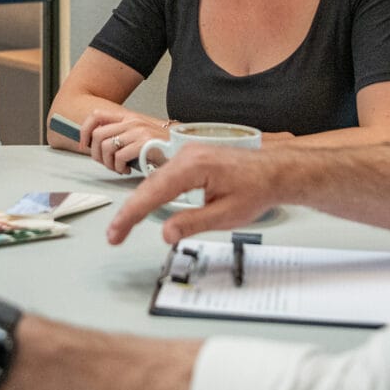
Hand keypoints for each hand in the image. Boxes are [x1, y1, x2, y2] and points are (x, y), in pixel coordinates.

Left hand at [80, 108, 167, 174]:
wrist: (182, 149)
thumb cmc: (160, 147)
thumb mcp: (138, 136)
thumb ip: (121, 136)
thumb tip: (98, 147)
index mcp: (128, 118)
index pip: (96, 115)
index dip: (84, 130)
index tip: (84, 145)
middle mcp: (132, 122)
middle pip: (98, 135)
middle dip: (97, 154)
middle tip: (106, 163)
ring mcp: (138, 131)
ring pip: (106, 147)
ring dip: (109, 163)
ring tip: (119, 168)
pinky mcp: (144, 143)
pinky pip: (119, 157)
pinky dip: (120, 167)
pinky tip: (128, 169)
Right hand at [105, 144, 280, 244]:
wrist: (274, 172)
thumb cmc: (256, 189)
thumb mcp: (226, 214)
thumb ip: (193, 223)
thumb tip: (166, 233)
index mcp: (194, 167)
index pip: (153, 193)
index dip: (131, 215)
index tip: (116, 233)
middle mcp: (187, 155)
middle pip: (148, 185)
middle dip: (130, 212)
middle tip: (114, 235)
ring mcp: (188, 154)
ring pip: (154, 180)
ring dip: (139, 203)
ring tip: (124, 226)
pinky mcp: (190, 159)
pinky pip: (164, 176)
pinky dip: (152, 193)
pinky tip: (144, 207)